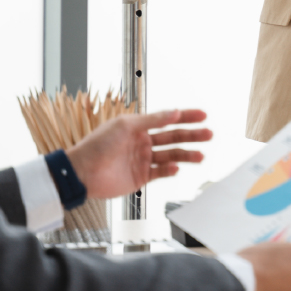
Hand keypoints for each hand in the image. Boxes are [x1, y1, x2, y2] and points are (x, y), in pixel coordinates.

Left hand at [65, 109, 211, 198]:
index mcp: (138, 127)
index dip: (185, 117)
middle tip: (208, 134)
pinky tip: (176, 167)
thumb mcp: (126, 125)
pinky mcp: (140, 177)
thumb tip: (175, 112)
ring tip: (201, 156)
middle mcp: (142, 142)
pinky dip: (170, 170)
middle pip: (173, 137)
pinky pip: (160, 172)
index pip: (167, 119)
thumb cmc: (98, 145)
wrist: (82, 172)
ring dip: (186, 155)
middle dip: (192, 136)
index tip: (202, 115)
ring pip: (170, 155)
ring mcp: (142, 160)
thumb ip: (153, 120)